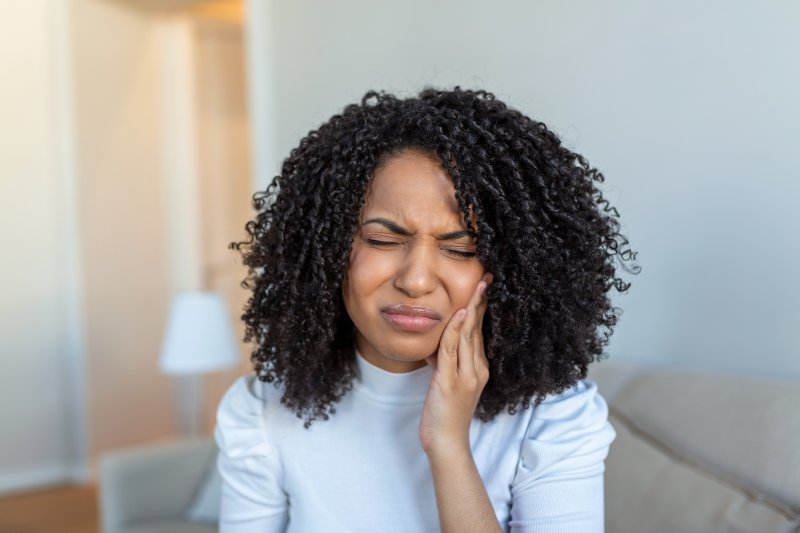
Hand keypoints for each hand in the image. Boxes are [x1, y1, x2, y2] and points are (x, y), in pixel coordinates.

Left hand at [419, 272, 492, 457]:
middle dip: (481, 302)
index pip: (479, 331)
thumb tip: (434, 343)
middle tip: (486, 277)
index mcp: (478, 368)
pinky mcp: (452, 382)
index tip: (483, 287)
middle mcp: (477, 369)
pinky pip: (453, 351)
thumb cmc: (443, 415)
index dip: (481, 308)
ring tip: (477, 287)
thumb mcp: (444, 382)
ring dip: (471, 309)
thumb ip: (444, 362)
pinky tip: (458, 313)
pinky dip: (454, 330)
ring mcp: (466, 376)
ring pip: (469, 336)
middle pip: (478, 329)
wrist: (446, 443)